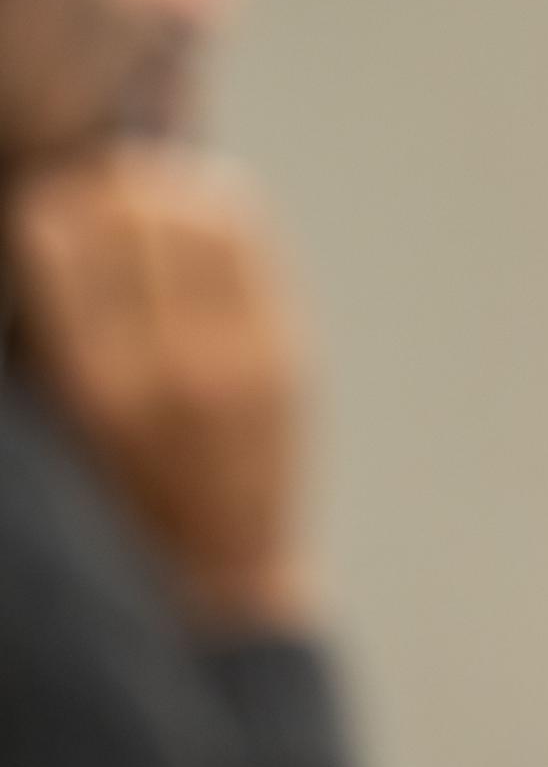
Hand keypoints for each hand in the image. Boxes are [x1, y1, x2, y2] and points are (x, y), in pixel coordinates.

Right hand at [7, 145, 311, 631]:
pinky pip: (251, 243)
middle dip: (102, 190)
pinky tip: (194, 205)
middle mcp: (173, 365)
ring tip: (139, 196)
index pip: (59, 238)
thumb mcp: (57, 432)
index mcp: (95, 389)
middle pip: (133, 211)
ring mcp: (242, 356)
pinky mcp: (286, 351)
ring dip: (162, 189)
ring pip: (201, 214)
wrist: (219, 577)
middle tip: (90, 194)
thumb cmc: (107, 507)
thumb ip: (45, 340)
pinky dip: (218, 207)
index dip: (45, 208)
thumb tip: (43, 224)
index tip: (41, 213)